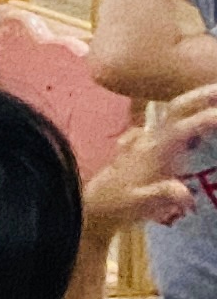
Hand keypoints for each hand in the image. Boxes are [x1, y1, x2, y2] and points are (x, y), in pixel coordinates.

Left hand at [94, 83, 216, 238]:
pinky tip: (200, 110)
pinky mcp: (147, 142)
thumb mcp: (140, 203)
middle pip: (176, 108)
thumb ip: (163, 195)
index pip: (181, 128)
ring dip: (197, 99)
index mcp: (153, 150)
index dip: (202, 120)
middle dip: (201, 96)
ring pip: (174, 111)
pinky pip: (170, 121)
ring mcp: (148, 138)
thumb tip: (187, 195)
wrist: (95, 202)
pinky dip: (187, 112)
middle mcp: (150, 138)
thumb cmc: (119, 203)